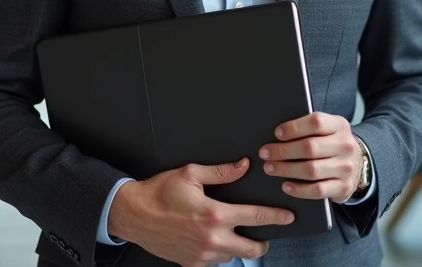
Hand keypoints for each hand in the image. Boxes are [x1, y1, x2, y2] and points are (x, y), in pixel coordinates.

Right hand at [107, 158, 294, 266]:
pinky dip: (219, 253)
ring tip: (234, 234)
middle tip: (265, 235)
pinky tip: (215, 240)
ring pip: (233, 256)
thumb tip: (243, 165)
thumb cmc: (159, 192)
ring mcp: (201, 255)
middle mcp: (211, 239)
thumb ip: (221, 172)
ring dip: (238, 247)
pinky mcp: (191, 264)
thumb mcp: (190, 174)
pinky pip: (215, 262)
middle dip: (262, 242)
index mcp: (214, 214)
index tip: (289, 216)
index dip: (276, 217)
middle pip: (251, 248)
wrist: (132, 215)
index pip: (256, 217)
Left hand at [259, 111, 363, 202]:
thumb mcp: (327, 130)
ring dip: (286, 169)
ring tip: (270, 168)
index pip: (316, 122)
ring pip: (311, 170)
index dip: (294, 128)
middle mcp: (345, 145)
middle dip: (283, 151)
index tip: (277, 133)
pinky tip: (285, 186)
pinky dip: (299, 189)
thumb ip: (308, 128)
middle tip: (265, 153)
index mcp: (339, 125)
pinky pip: (317, 190)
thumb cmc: (331, 144)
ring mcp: (346, 167)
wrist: (357, 165)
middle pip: (310, 147)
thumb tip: (277, 133)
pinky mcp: (343, 187)